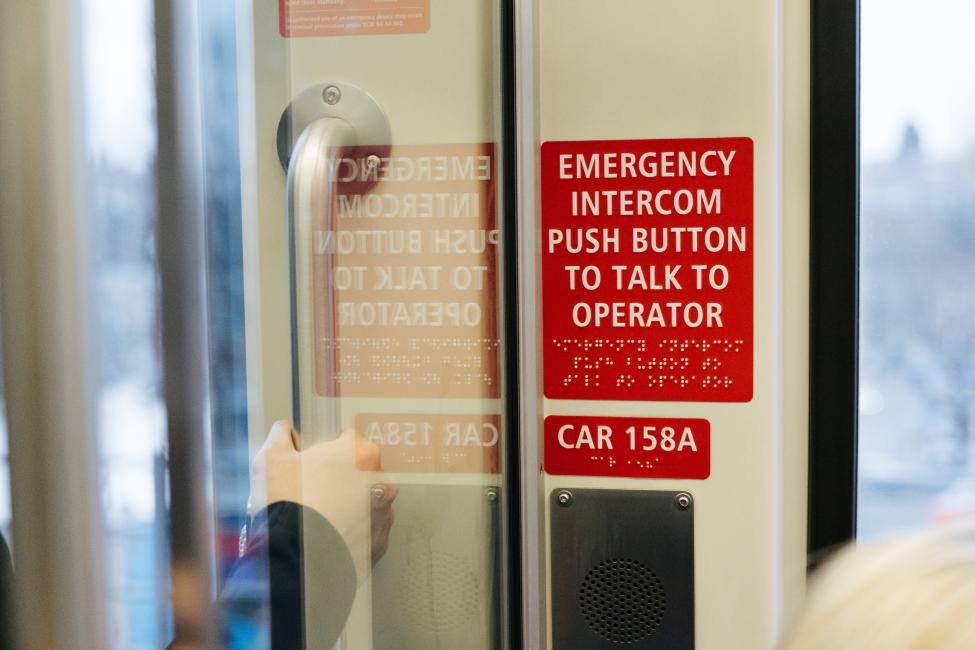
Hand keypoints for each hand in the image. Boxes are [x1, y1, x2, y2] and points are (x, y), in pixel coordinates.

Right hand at [250, 420, 397, 582]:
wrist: (293, 560)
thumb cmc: (285, 503)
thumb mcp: (272, 458)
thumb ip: (281, 435)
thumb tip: (284, 429)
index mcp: (361, 454)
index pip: (346, 440)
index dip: (325, 451)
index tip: (311, 465)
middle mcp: (382, 482)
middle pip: (360, 472)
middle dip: (340, 479)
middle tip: (313, 493)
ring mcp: (384, 515)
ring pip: (366, 503)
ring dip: (348, 507)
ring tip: (319, 520)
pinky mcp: (380, 545)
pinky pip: (366, 533)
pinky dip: (351, 534)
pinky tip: (328, 537)